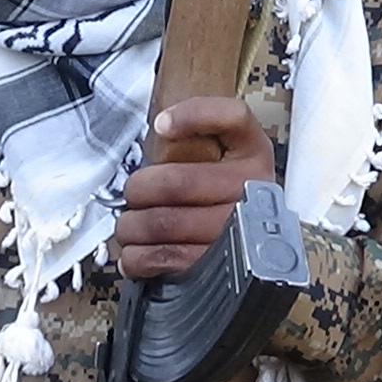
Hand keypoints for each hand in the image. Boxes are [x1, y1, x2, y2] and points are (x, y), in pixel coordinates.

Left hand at [114, 97, 276, 278]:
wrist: (251, 239)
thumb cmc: (222, 188)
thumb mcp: (222, 151)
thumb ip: (196, 133)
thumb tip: (158, 129)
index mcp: (253, 151)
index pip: (234, 118)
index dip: (193, 116)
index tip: (161, 125)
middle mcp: (252, 188)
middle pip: (177, 182)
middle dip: (138, 189)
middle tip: (132, 193)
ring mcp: (240, 229)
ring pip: (165, 223)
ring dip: (132, 226)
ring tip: (129, 225)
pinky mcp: (221, 265)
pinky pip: (167, 258)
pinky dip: (138, 257)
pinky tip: (135, 253)